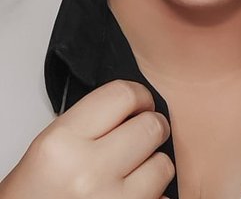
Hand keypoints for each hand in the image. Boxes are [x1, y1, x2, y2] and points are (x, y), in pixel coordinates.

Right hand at [0, 79, 174, 198]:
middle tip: (142, 134)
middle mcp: (87, 172)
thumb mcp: (51, 145)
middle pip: (151, 127)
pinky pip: (162, 198)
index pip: (122, 95)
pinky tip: (131, 193)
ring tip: (133, 170)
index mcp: (63, 142)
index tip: (141, 102)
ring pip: (163, 165)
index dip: (139, 95)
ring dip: (153, 166)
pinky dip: (153, 195)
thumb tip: (133, 106)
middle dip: (151, 128)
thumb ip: (90, 121)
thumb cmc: (34, 194)